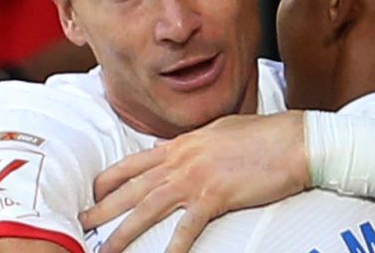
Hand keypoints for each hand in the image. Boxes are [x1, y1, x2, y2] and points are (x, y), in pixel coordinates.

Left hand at [79, 111, 309, 252]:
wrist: (293, 140)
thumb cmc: (264, 135)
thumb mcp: (221, 132)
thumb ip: (196, 145)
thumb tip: (183, 153)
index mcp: (181, 144)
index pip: (134, 163)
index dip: (109, 180)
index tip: (93, 193)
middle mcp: (181, 160)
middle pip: (132, 188)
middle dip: (102, 208)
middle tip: (81, 224)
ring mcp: (196, 178)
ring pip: (147, 209)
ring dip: (122, 233)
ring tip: (104, 249)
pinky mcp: (215, 196)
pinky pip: (186, 228)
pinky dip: (172, 248)